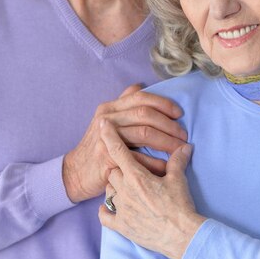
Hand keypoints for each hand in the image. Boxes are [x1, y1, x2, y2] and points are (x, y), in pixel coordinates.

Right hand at [62, 84, 186, 202]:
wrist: (76, 173)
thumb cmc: (97, 146)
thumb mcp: (106, 121)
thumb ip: (122, 103)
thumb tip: (140, 86)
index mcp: (109, 108)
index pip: (140, 97)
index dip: (163, 103)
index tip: (179, 113)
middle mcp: (107, 119)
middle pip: (145, 114)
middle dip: (169, 124)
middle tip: (184, 135)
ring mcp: (106, 138)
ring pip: (145, 134)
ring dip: (167, 141)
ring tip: (180, 149)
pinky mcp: (108, 159)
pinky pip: (139, 158)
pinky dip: (156, 162)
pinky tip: (167, 166)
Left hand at [98, 120, 205, 258]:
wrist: (181, 236)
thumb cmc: (180, 207)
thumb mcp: (179, 180)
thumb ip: (178, 161)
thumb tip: (185, 147)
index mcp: (137, 177)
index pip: (118, 151)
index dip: (109, 136)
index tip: (102, 124)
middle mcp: (125, 191)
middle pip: (113, 171)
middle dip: (120, 167)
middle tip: (132, 169)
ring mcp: (122, 210)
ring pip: (109, 191)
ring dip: (115, 187)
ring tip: (126, 187)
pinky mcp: (122, 227)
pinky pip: (105, 216)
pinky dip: (105, 211)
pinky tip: (108, 209)